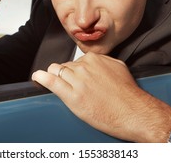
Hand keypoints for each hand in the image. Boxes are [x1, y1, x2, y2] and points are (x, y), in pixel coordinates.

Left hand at [32, 52, 170, 141]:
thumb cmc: (128, 93)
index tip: (75, 78)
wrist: (133, 112)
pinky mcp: (72, 96)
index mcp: (94, 59)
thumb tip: (95, 61)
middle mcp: (84, 67)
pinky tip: (38, 77)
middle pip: (64, 66)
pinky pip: (51, 82)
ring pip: (56, 71)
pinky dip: (42, 78)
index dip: (74, 71)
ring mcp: (77, 81)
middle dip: (66, 75)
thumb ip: (103, 62)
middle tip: (73, 87)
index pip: (75, 60)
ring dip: (56, 77)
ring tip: (59, 85)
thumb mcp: (118, 67)